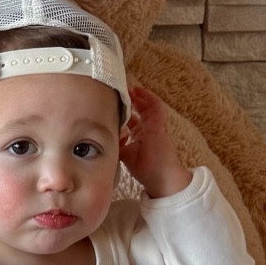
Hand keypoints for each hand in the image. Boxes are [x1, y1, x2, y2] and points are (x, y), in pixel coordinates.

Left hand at [120, 85, 191, 199]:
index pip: (132, 121)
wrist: (159, 176)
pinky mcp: (160, 124)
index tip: (114, 106)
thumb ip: (117, 143)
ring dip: (139, 97)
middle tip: (120, 92)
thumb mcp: (124, 154)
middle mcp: (148, 129)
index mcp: (140, 137)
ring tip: (129, 88)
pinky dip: (149, 98)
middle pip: (140, 111)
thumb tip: (105, 134)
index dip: (124, 113)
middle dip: (131, 102)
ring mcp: (155, 126)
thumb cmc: (144, 168)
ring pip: (148, 106)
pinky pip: (156, 107)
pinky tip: (139, 91)